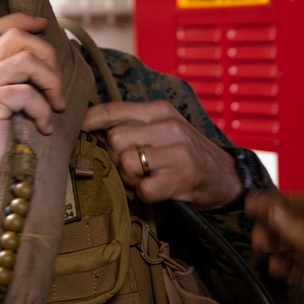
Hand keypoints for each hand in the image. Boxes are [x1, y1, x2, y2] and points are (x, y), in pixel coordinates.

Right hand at [0, 13, 64, 212]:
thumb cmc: (1, 143)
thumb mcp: (11, 104)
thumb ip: (20, 80)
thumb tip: (50, 59)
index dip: (22, 20)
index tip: (44, 25)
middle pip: (17, 38)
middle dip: (49, 58)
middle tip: (58, 88)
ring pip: (25, 60)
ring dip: (51, 82)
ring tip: (57, 105)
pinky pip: (26, 93)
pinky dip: (43, 109)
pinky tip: (44, 126)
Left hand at [82, 100, 241, 209]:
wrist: (225, 175)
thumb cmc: (185, 151)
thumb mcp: (163, 127)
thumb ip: (132, 124)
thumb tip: (89, 127)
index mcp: (160, 110)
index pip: (114, 110)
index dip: (90, 121)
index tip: (78, 130)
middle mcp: (169, 126)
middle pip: (115, 139)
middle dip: (116, 157)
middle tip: (130, 165)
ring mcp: (177, 152)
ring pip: (126, 164)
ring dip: (129, 178)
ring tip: (145, 178)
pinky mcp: (182, 177)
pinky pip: (143, 188)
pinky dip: (144, 194)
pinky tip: (156, 189)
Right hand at [246, 190, 303, 303]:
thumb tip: (278, 210)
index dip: (281, 201)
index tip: (257, 202)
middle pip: (297, 223)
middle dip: (275, 223)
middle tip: (254, 225)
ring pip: (294, 245)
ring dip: (276, 243)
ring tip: (260, 244)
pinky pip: (296, 269)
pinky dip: (284, 267)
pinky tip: (275, 268)